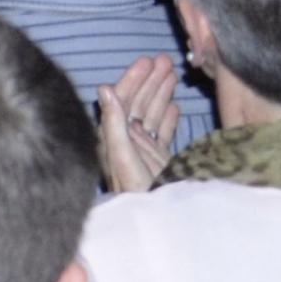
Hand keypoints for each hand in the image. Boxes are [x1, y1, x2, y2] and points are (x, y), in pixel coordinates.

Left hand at [96, 51, 179, 194]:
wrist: (157, 221)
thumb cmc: (135, 193)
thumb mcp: (123, 157)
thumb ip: (114, 124)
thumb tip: (104, 88)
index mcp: (112, 136)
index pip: (122, 99)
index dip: (134, 79)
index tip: (148, 61)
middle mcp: (125, 140)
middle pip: (138, 103)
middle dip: (151, 81)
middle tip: (166, 60)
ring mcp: (141, 150)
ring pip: (150, 115)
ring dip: (161, 94)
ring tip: (174, 74)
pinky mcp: (157, 162)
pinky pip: (162, 134)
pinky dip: (168, 119)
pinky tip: (176, 106)